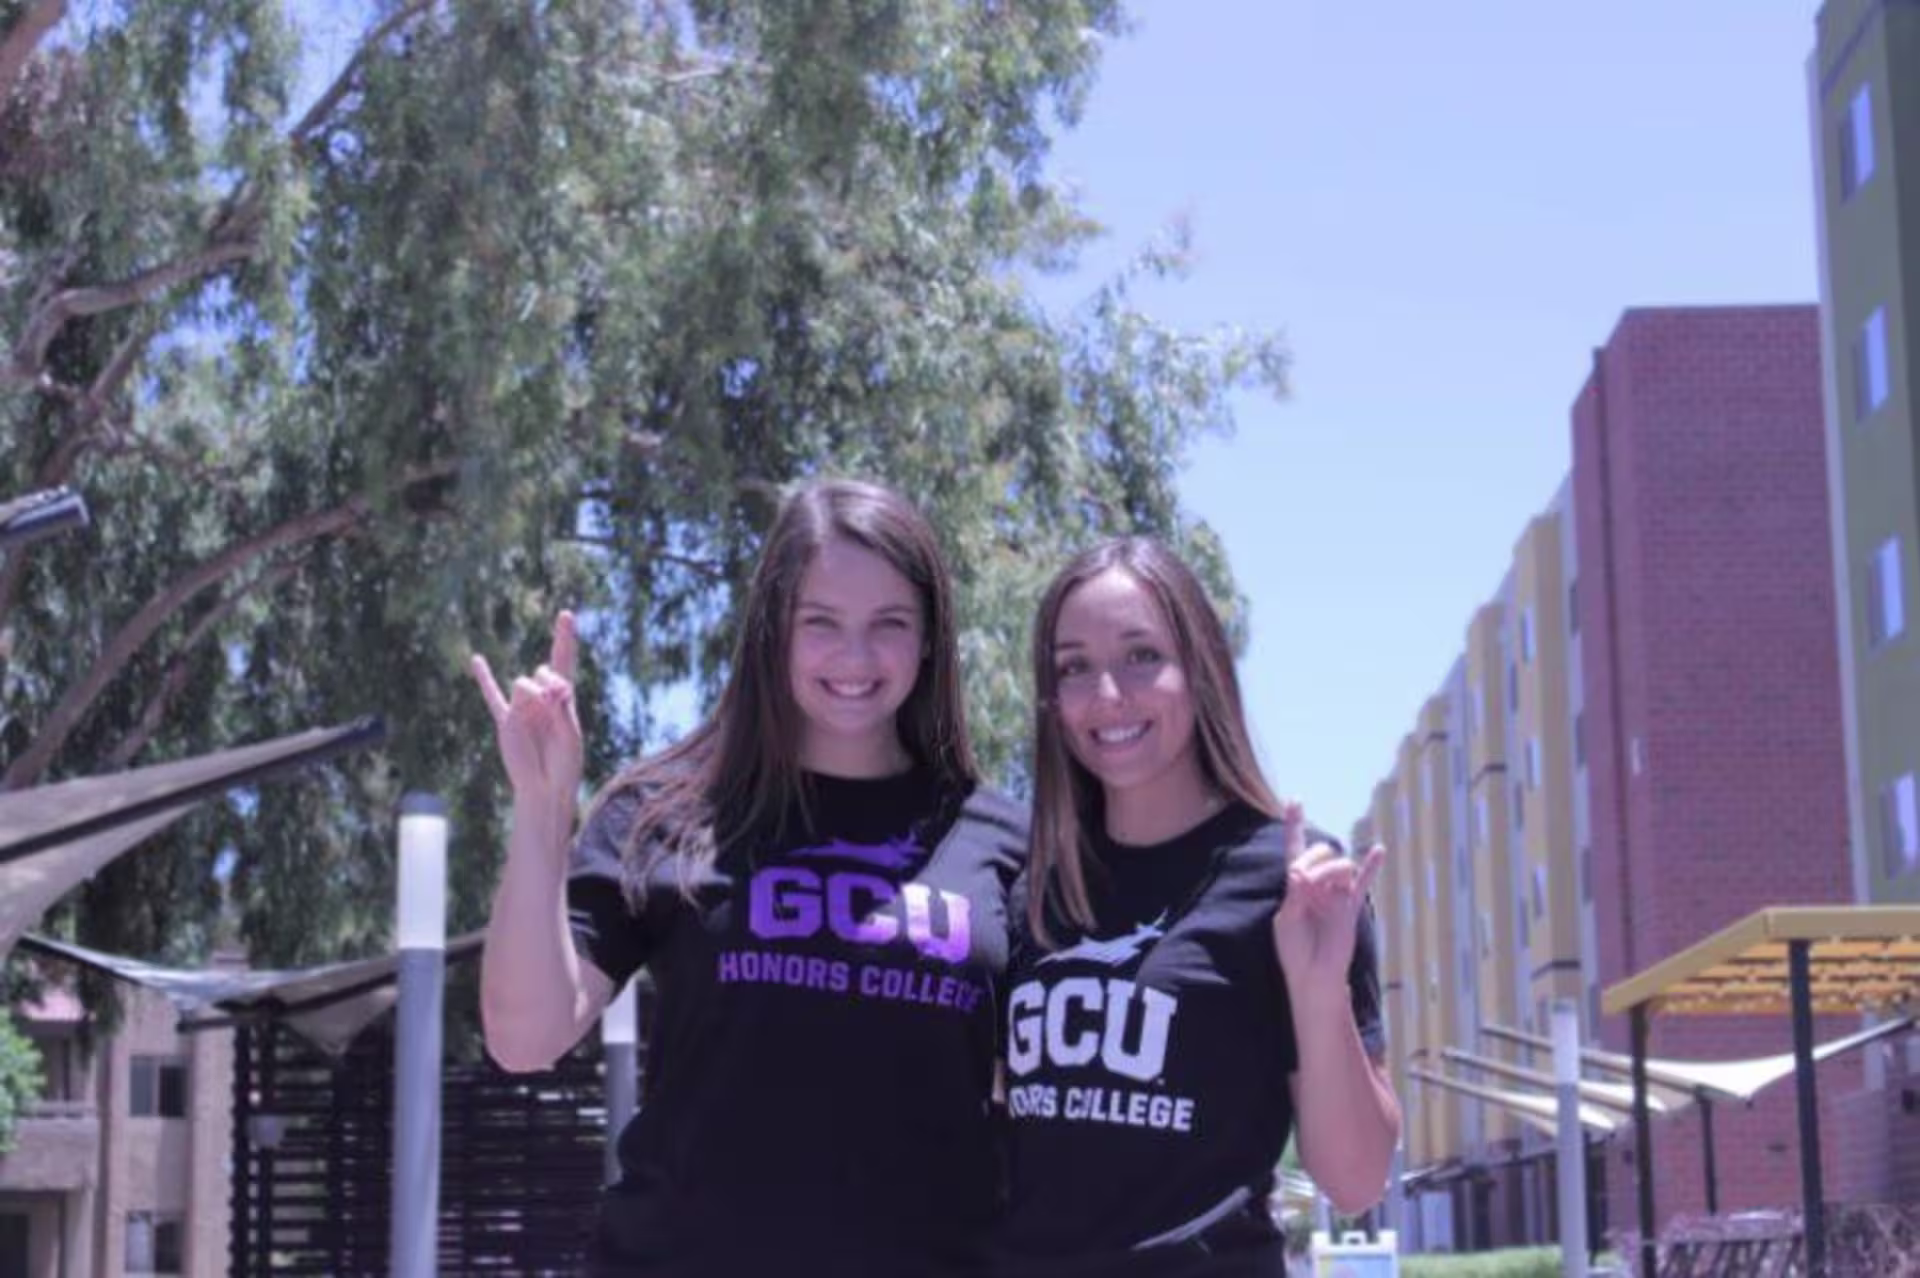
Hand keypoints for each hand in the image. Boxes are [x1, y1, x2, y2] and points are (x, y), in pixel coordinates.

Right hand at [471, 611, 584, 806]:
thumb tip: (550, 685)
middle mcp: (543, 699)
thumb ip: (562, 708)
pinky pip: (492, 696)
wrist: (546, 788)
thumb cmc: (565, 765)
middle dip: (551, 681)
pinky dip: (484, 678)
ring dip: (534, 692)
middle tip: (558, 699)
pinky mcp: (506, 721)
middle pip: (543, 670)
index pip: (564, 661)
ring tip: (542, 711)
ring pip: (523, 682)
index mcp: (564, 699)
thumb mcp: (571, 735)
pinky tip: (476, 659)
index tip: (567, 614)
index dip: (565, 638)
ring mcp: (523, 708)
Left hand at [1271, 800, 1384, 996]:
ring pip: (1339, 865)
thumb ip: (1294, 895)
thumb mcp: (1287, 922)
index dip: (1293, 825)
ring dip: (1331, 870)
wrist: (1315, 976)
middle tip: (1304, 883)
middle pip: (1319, 852)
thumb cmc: (1295, 951)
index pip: (1293, 850)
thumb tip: (1297, 871)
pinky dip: (1371, 866)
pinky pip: (1362, 882)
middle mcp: (1316, 884)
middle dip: (1313, 861)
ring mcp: (1334, 893)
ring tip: (1325, 889)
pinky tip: (1379, 850)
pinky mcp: (1350, 905)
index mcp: (1295, 886)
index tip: (1295, 801)